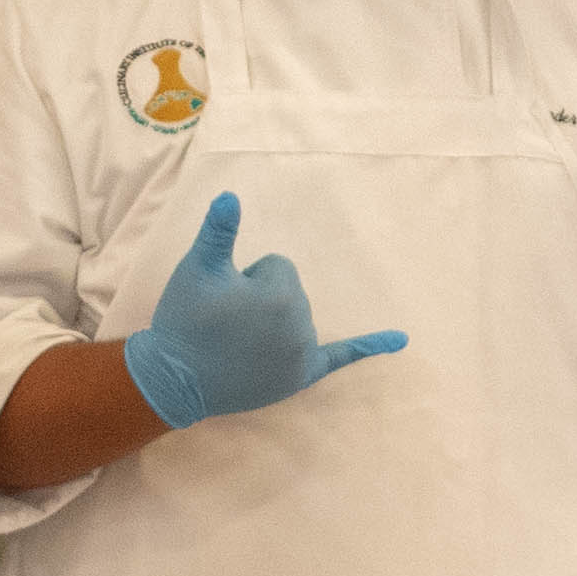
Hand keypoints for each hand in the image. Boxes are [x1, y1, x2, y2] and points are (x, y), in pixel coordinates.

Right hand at [118, 191, 405, 429]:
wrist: (175, 379)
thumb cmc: (184, 319)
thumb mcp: (198, 269)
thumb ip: (218, 231)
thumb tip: (231, 196)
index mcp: (282, 293)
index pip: (278, 266)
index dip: (246, 277)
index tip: (223, 300)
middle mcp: (301, 324)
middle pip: (290, 291)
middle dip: (259, 300)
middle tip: (226, 323)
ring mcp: (303, 354)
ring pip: (298, 318)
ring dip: (273, 323)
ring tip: (236, 343)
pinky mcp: (301, 376)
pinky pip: (342, 356)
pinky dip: (370, 346)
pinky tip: (401, 340)